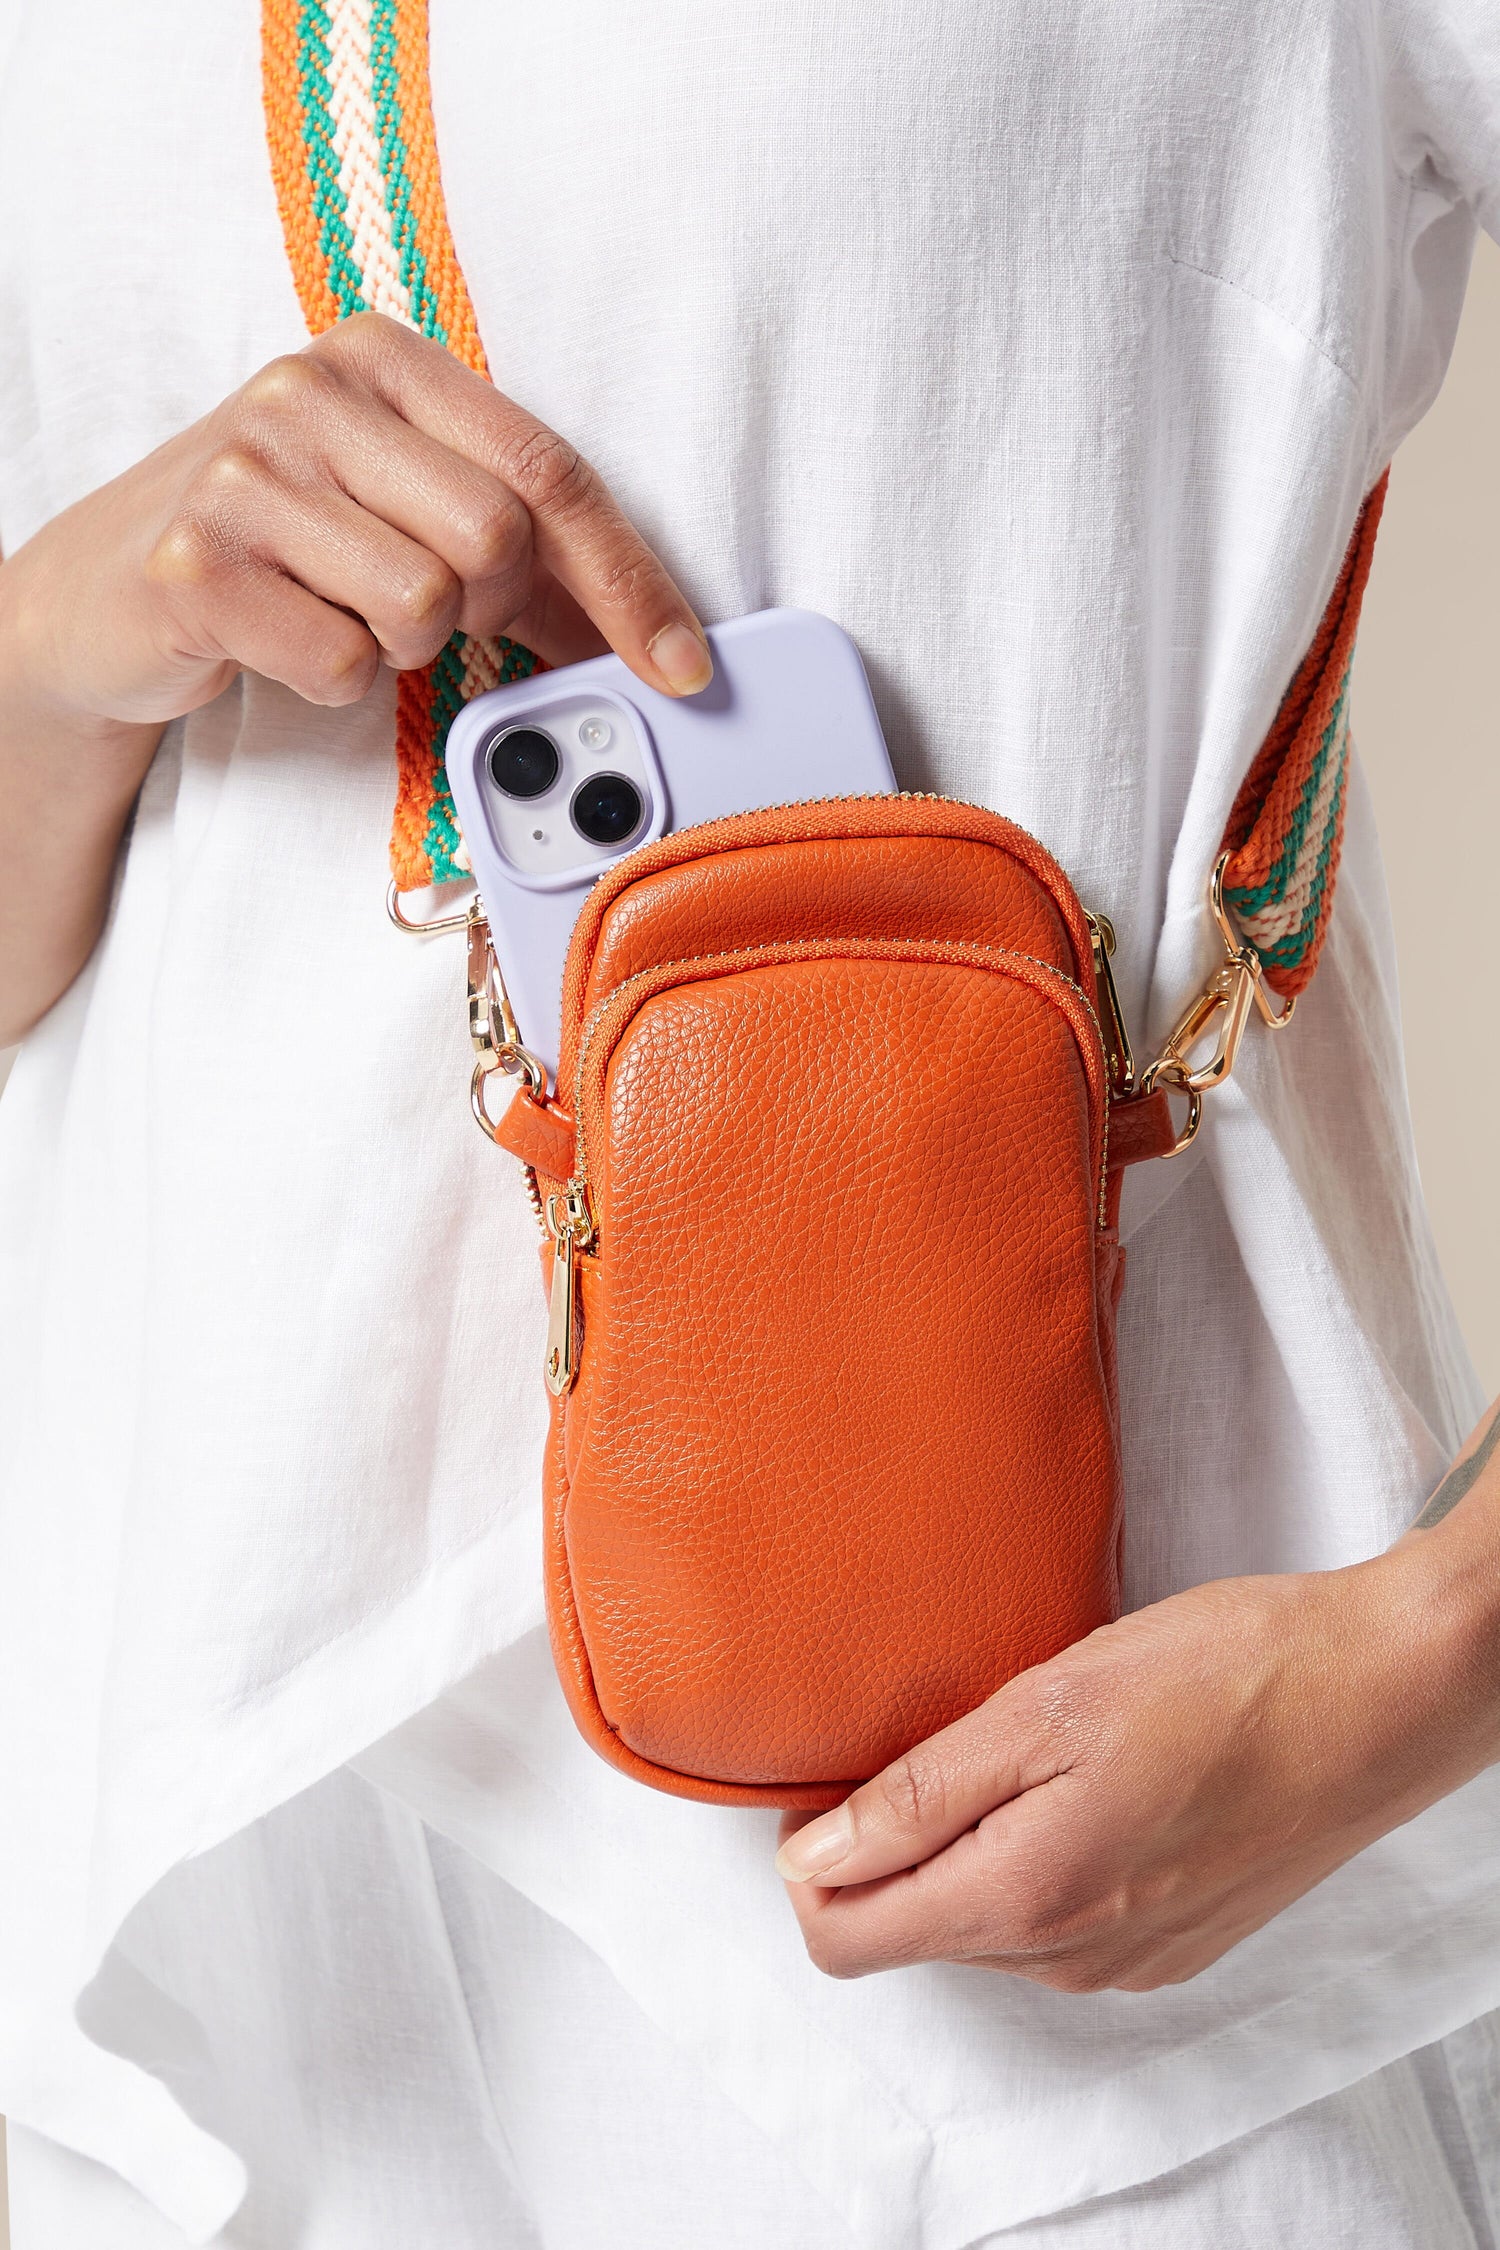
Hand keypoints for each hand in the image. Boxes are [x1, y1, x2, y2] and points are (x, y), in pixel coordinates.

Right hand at [0, 312, 710, 1039]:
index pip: (550, 470)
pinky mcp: (196, 562)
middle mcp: (312, 391)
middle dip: (482, 608)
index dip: (628, 578)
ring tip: (334, 612)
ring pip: (421, 605)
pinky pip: (339, 663)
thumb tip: (650, 640)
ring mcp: (245, 471)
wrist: (104, 594)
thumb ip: (521, 555)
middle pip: (495, 540)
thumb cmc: (282, 551)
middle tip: (418, 608)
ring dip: (397, 645)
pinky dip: (330, 679)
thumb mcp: (400, 514)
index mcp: (383, 358)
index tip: (683, 664)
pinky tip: (282, 639)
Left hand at [776, 1527, 1499, 1991]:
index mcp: (1025, 1898)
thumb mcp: (1046, 1706)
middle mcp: (1069, 1958)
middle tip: (949, 1734)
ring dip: (975, 1846)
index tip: (838, 1777)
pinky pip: (1058, 1924)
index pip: (845, 1940)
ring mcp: (1126, 1962)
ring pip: (985, 1924)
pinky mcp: (1172, 1944)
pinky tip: (1090, 1780)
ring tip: (1032, 1746)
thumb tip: (811, 1860)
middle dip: (897, 1846)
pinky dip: (1042, 1857)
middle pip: (912, 1931)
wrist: (1376, 1696)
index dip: (813, 1859)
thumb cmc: (1223, 1676)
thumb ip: (918, 1795)